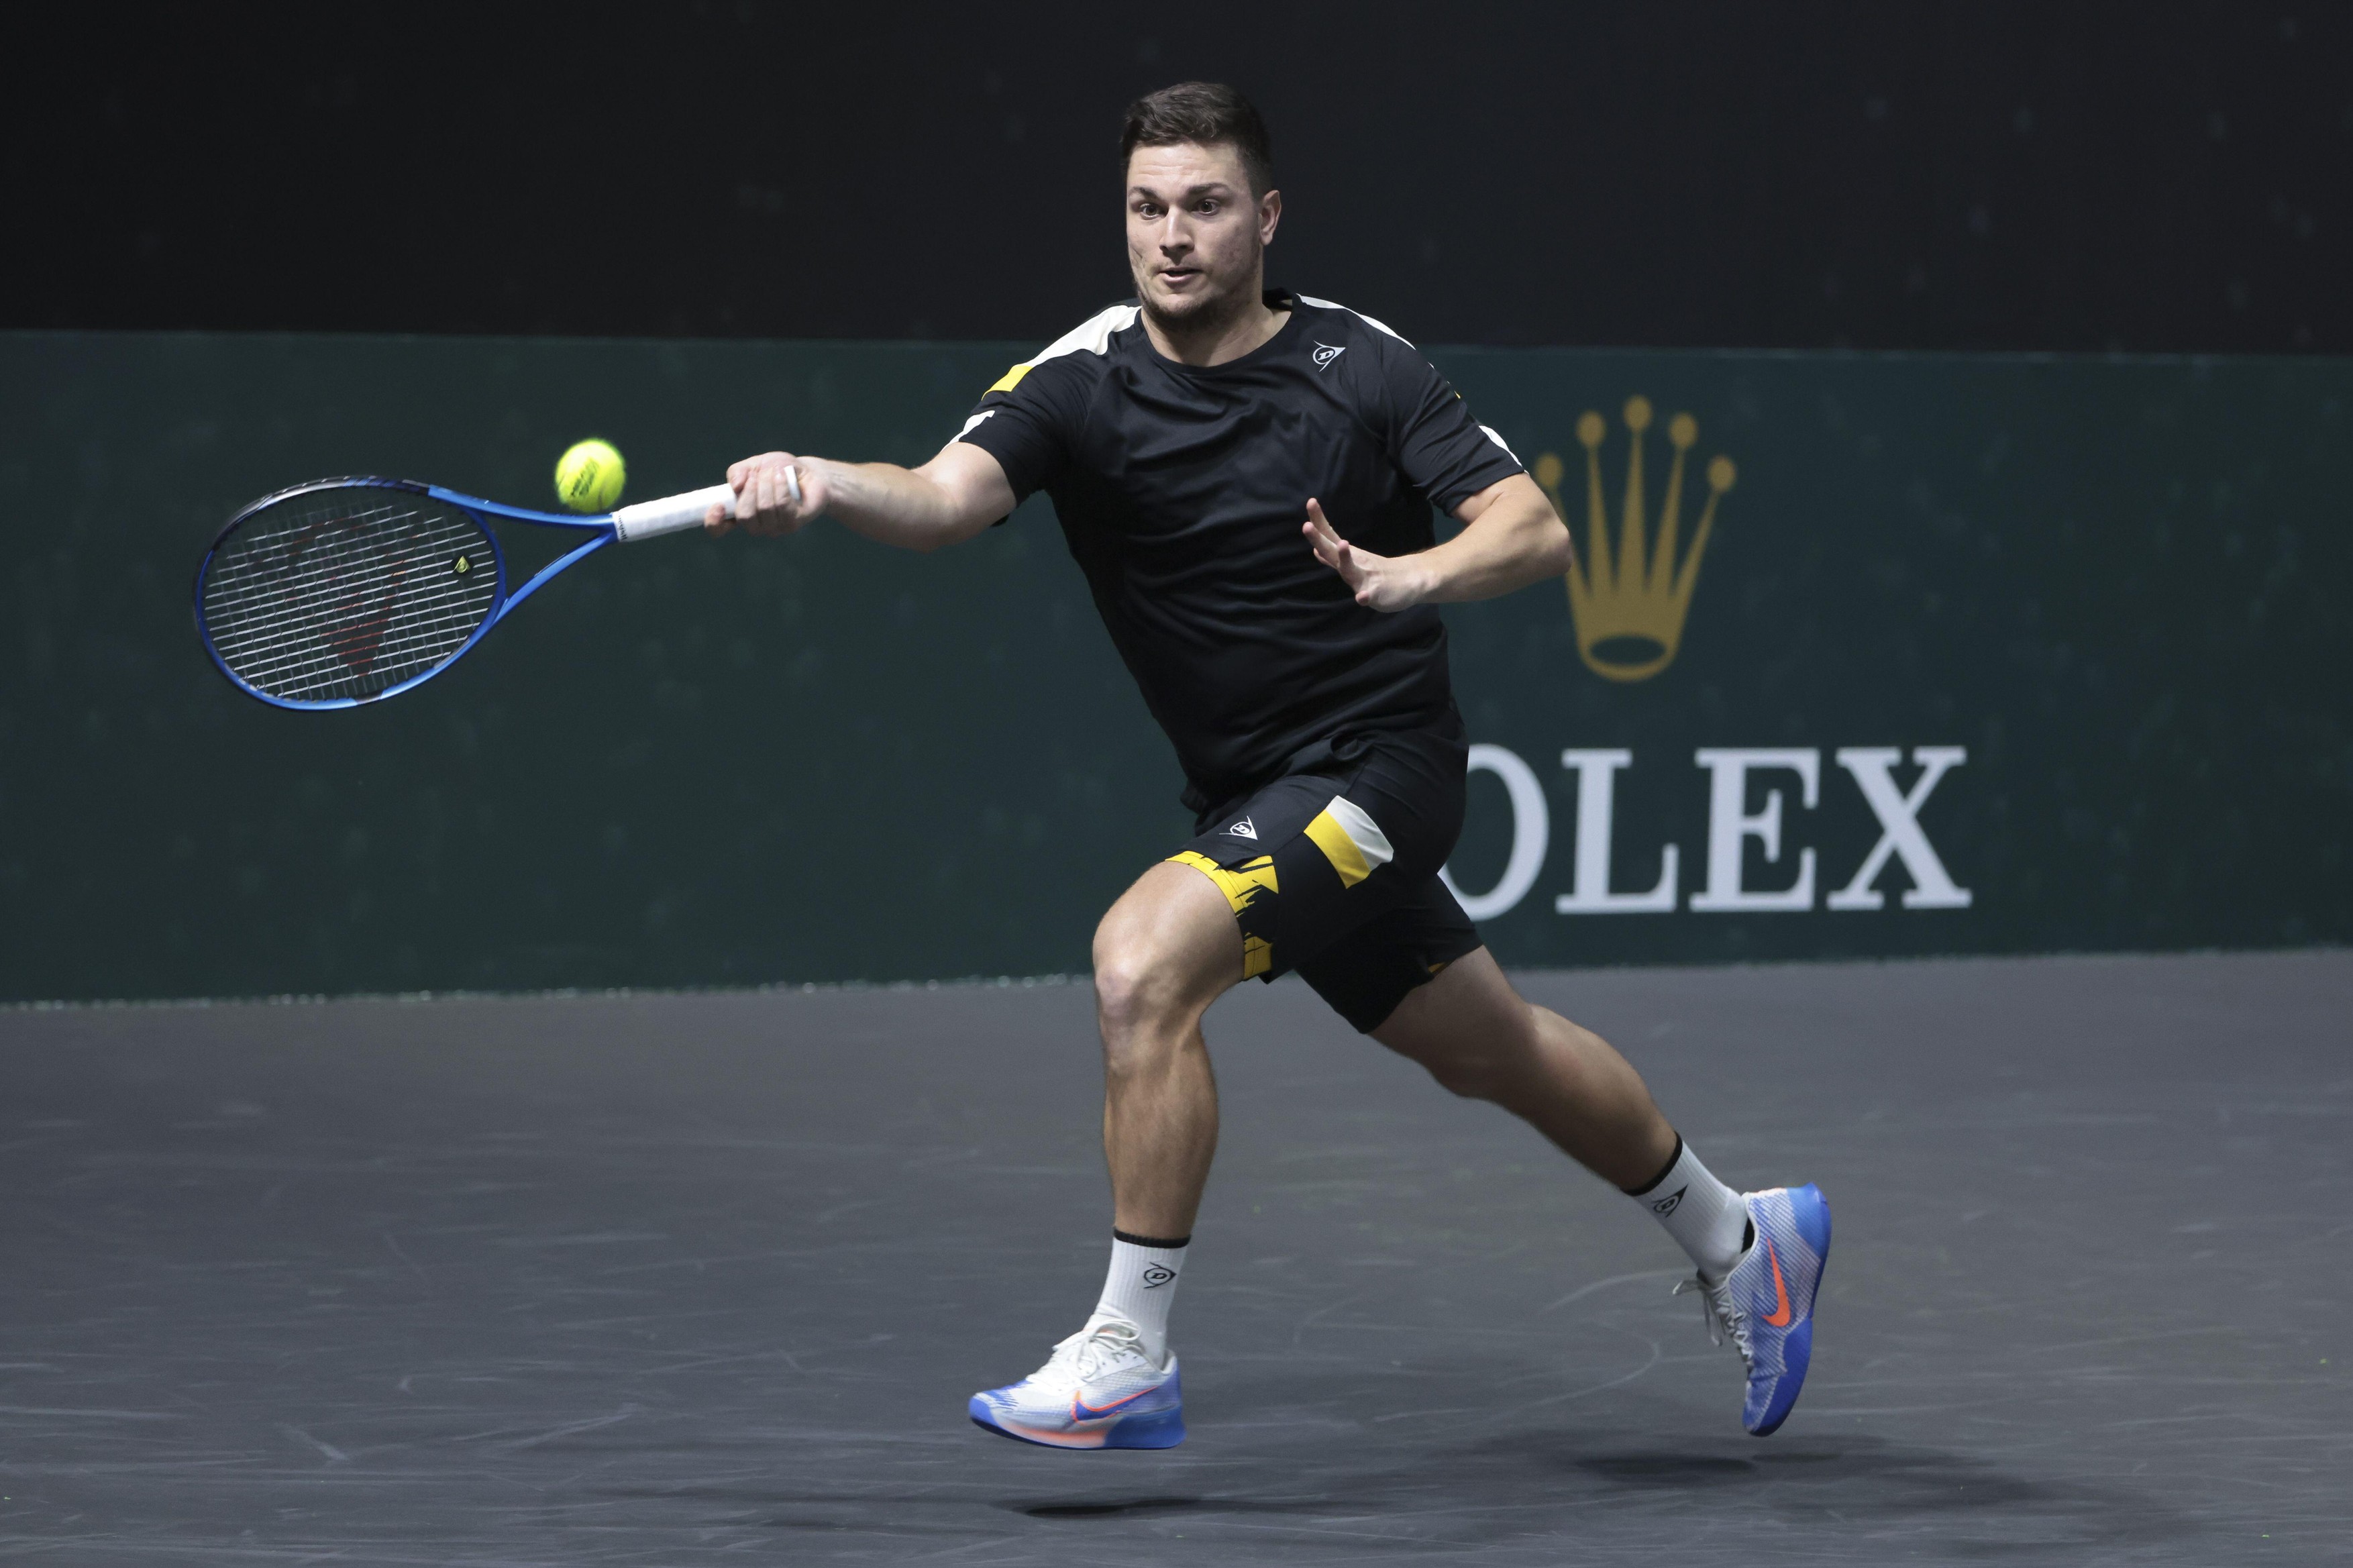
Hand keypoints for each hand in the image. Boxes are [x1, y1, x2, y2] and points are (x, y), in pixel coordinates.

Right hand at [706, 453, 821, 536]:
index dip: (714, 521)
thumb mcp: (754, 464)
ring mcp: (775, 527)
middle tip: (758, 475)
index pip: (719, 529)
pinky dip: (781, 486)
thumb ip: (738, 472)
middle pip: (745, 516)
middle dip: (751, 490)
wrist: (809, 472)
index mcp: (740, 512)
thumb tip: (735, 485)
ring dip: (768, 484)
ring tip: (775, 472)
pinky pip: (782, 506)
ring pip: (764, 509)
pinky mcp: (793, 524)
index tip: (719, 505)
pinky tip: (784, 476)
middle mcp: (756, 525)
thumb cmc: (778, 470)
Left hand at [1302, 498, 1429, 611]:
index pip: (1329, 536)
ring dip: (1345, 557)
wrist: (1411, 581)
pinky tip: (1362, 597)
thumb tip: (1315, 551)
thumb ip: (1334, 559)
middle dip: (1319, 539)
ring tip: (1343, 545)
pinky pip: (1370, 596)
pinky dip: (1365, 597)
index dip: (1318, 522)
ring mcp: (1366, 578)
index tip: (1310, 501)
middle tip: (1306, 526)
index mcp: (1348, 556)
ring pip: (1352, 569)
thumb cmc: (1378, 573)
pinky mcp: (1378, 593)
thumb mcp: (1353, 565)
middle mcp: (1355, 563)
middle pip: (1332, 551)